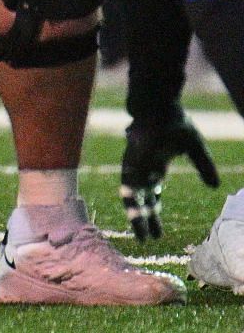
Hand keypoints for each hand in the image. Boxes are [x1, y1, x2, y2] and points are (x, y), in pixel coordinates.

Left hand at [122, 109, 220, 239]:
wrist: (159, 103)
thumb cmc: (174, 121)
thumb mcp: (194, 148)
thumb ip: (203, 166)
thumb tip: (214, 186)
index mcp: (154, 167)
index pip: (151, 196)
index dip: (154, 213)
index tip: (157, 234)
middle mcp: (141, 168)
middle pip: (140, 200)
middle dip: (143, 219)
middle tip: (146, 240)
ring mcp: (134, 164)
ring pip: (131, 194)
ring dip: (135, 214)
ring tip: (140, 234)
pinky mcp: (132, 158)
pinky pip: (130, 180)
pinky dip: (132, 196)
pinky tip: (135, 211)